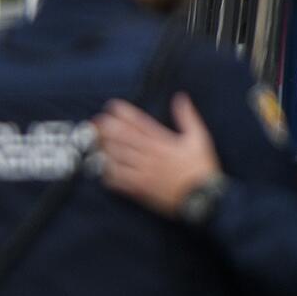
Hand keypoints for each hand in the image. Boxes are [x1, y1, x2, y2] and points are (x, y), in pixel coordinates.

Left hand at [93, 94, 221, 215]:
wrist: (204, 198)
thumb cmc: (202, 168)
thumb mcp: (199, 138)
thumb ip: (187, 117)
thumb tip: (180, 97)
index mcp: (163, 142)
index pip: (139, 123)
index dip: (124, 113)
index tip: (111, 106)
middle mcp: (150, 155)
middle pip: (123, 138)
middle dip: (107, 128)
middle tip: (94, 122)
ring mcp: (143, 172)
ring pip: (117, 157)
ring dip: (104, 148)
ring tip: (93, 141)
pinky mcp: (140, 189)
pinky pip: (118, 180)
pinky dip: (108, 174)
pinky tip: (101, 168)